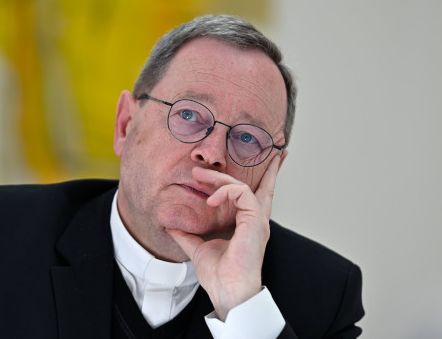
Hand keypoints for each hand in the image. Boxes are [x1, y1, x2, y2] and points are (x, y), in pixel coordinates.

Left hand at [166, 154, 281, 319]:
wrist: (227, 290)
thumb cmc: (219, 275)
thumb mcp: (198, 248)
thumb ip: (187, 235)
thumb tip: (172, 225)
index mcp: (248, 225)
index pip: (257, 196)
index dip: (263, 179)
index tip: (261, 165)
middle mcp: (256, 220)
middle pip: (267, 186)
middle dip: (269, 168)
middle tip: (267, 152)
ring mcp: (257, 220)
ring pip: (243, 185)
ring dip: (220, 178)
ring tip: (198, 176)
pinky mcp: (255, 220)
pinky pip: (241, 192)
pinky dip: (224, 191)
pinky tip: (210, 199)